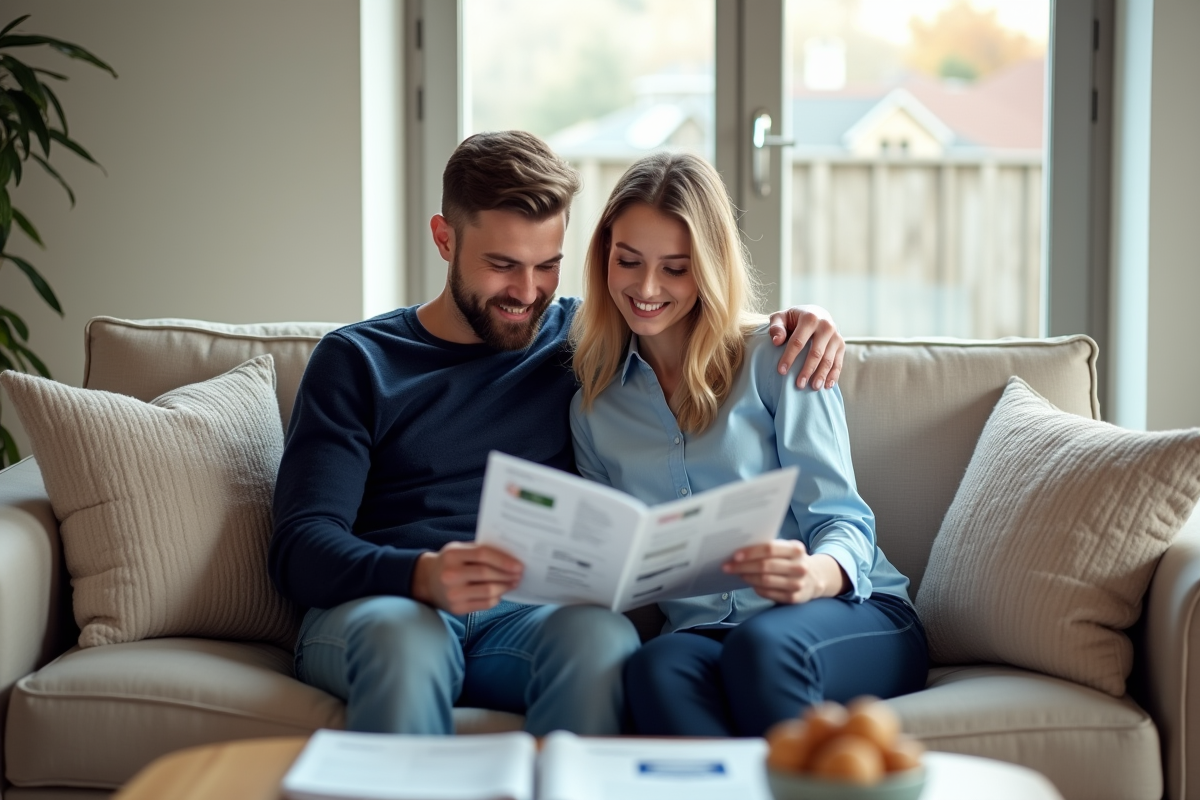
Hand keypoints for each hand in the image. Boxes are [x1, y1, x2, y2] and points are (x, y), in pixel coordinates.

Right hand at [411, 541, 523, 613]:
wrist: (427, 582)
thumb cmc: (450, 563)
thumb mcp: (459, 550)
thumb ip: (480, 551)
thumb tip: (511, 557)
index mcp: (452, 554)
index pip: (483, 554)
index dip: (503, 560)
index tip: (519, 565)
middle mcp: (450, 574)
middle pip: (486, 574)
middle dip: (507, 575)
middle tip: (519, 575)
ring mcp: (453, 593)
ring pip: (488, 591)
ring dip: (505, 587)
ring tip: (512, 583)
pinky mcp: (457, 608)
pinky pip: (484, 604)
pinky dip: (496, 598)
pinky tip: (500, 593)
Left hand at [722, 540, 848, 603]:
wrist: (815, 578)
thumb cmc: (791, 560)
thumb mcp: (786, 549)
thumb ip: (769, 549)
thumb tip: (739, 551)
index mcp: (796, 549)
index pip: (769, 549)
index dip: (750, 552)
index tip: (735, 556)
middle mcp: (799, 566)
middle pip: (765, 566)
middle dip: (743, 566)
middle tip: (727, 567)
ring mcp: (798, 583)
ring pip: (765, 581)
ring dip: (748, 578)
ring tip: (738, 574)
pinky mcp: (795, 598)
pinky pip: (769, 593)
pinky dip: (756, 588)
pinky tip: (750, 583)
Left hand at [767, 305, 844, 389]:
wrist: (816, 314)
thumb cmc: (794, 319)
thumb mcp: (781, 317)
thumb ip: (776, 327)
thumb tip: (777, 342)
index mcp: (810, 318)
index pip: (798, 341)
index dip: (789, 357)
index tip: (781, 371)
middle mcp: (826, 326)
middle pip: (816, 352)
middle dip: (807, 370)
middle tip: (799, 385)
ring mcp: (836, 336)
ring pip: (828, 359)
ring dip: (821, 375)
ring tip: (813, 388)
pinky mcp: (841, 345)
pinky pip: (838, 362)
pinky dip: (833, 375)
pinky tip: (827, 386)